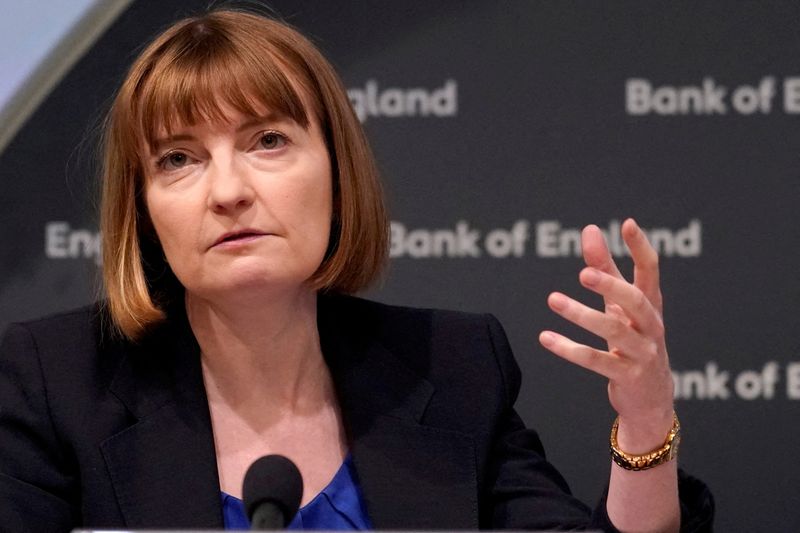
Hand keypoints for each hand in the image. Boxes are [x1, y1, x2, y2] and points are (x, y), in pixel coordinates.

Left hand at [538, 218, 673, 451]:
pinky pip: (595, 361)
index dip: (641, 248)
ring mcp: (642, 353)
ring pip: (613, 331)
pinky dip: (569, 348)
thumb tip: (589, 229)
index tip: (628, 224)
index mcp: (651, 306)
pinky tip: (546, 337)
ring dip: (581, 315)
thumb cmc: (634, 341)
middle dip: (610, 286)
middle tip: (583, 273)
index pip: (651, 272)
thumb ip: (605, 268)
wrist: (652, 400)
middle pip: (636, 301)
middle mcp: (651, 327)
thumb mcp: (620, 307)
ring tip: (553, 300)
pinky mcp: (627, 376)